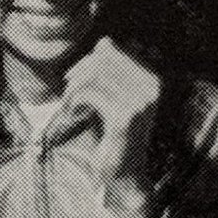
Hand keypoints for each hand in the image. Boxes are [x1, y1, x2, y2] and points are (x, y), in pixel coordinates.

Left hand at [61, 36, 161, 182]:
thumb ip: (109, 73)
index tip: (72, 81)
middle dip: (77, 75)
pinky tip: (72, 115)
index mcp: (150, 81)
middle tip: (67, 95)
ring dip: (74, 90)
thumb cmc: (114, 138)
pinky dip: (74, 102)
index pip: (110, 53)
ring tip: (68, 106)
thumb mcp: (113, 100)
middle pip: (101, 61)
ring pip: (94, 77)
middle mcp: (150, 88)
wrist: (125, 176)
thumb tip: (104, 41)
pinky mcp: (124, 118)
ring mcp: (140, 103)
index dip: (86, 62)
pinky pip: (90, 95)